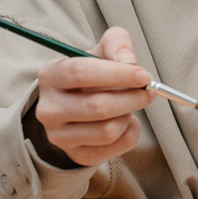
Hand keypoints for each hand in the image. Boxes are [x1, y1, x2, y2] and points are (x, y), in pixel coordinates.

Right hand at [31, 26, 152, 164]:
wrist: (73, 106)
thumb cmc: (90, 75)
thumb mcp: (99, 51)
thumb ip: (116, 43)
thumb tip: (129, 61)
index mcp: (50, 76)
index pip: (81, 73)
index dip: (117, 73)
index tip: (143, 75)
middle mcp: (49, 109)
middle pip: (98, 106)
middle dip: (132, 98)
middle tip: (148, 91)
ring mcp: (59, 136)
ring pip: (108, 131)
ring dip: (129, 115)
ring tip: (131, 104)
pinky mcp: (76, 154)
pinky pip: (115, 147)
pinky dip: (130, 132)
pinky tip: (126, 121)